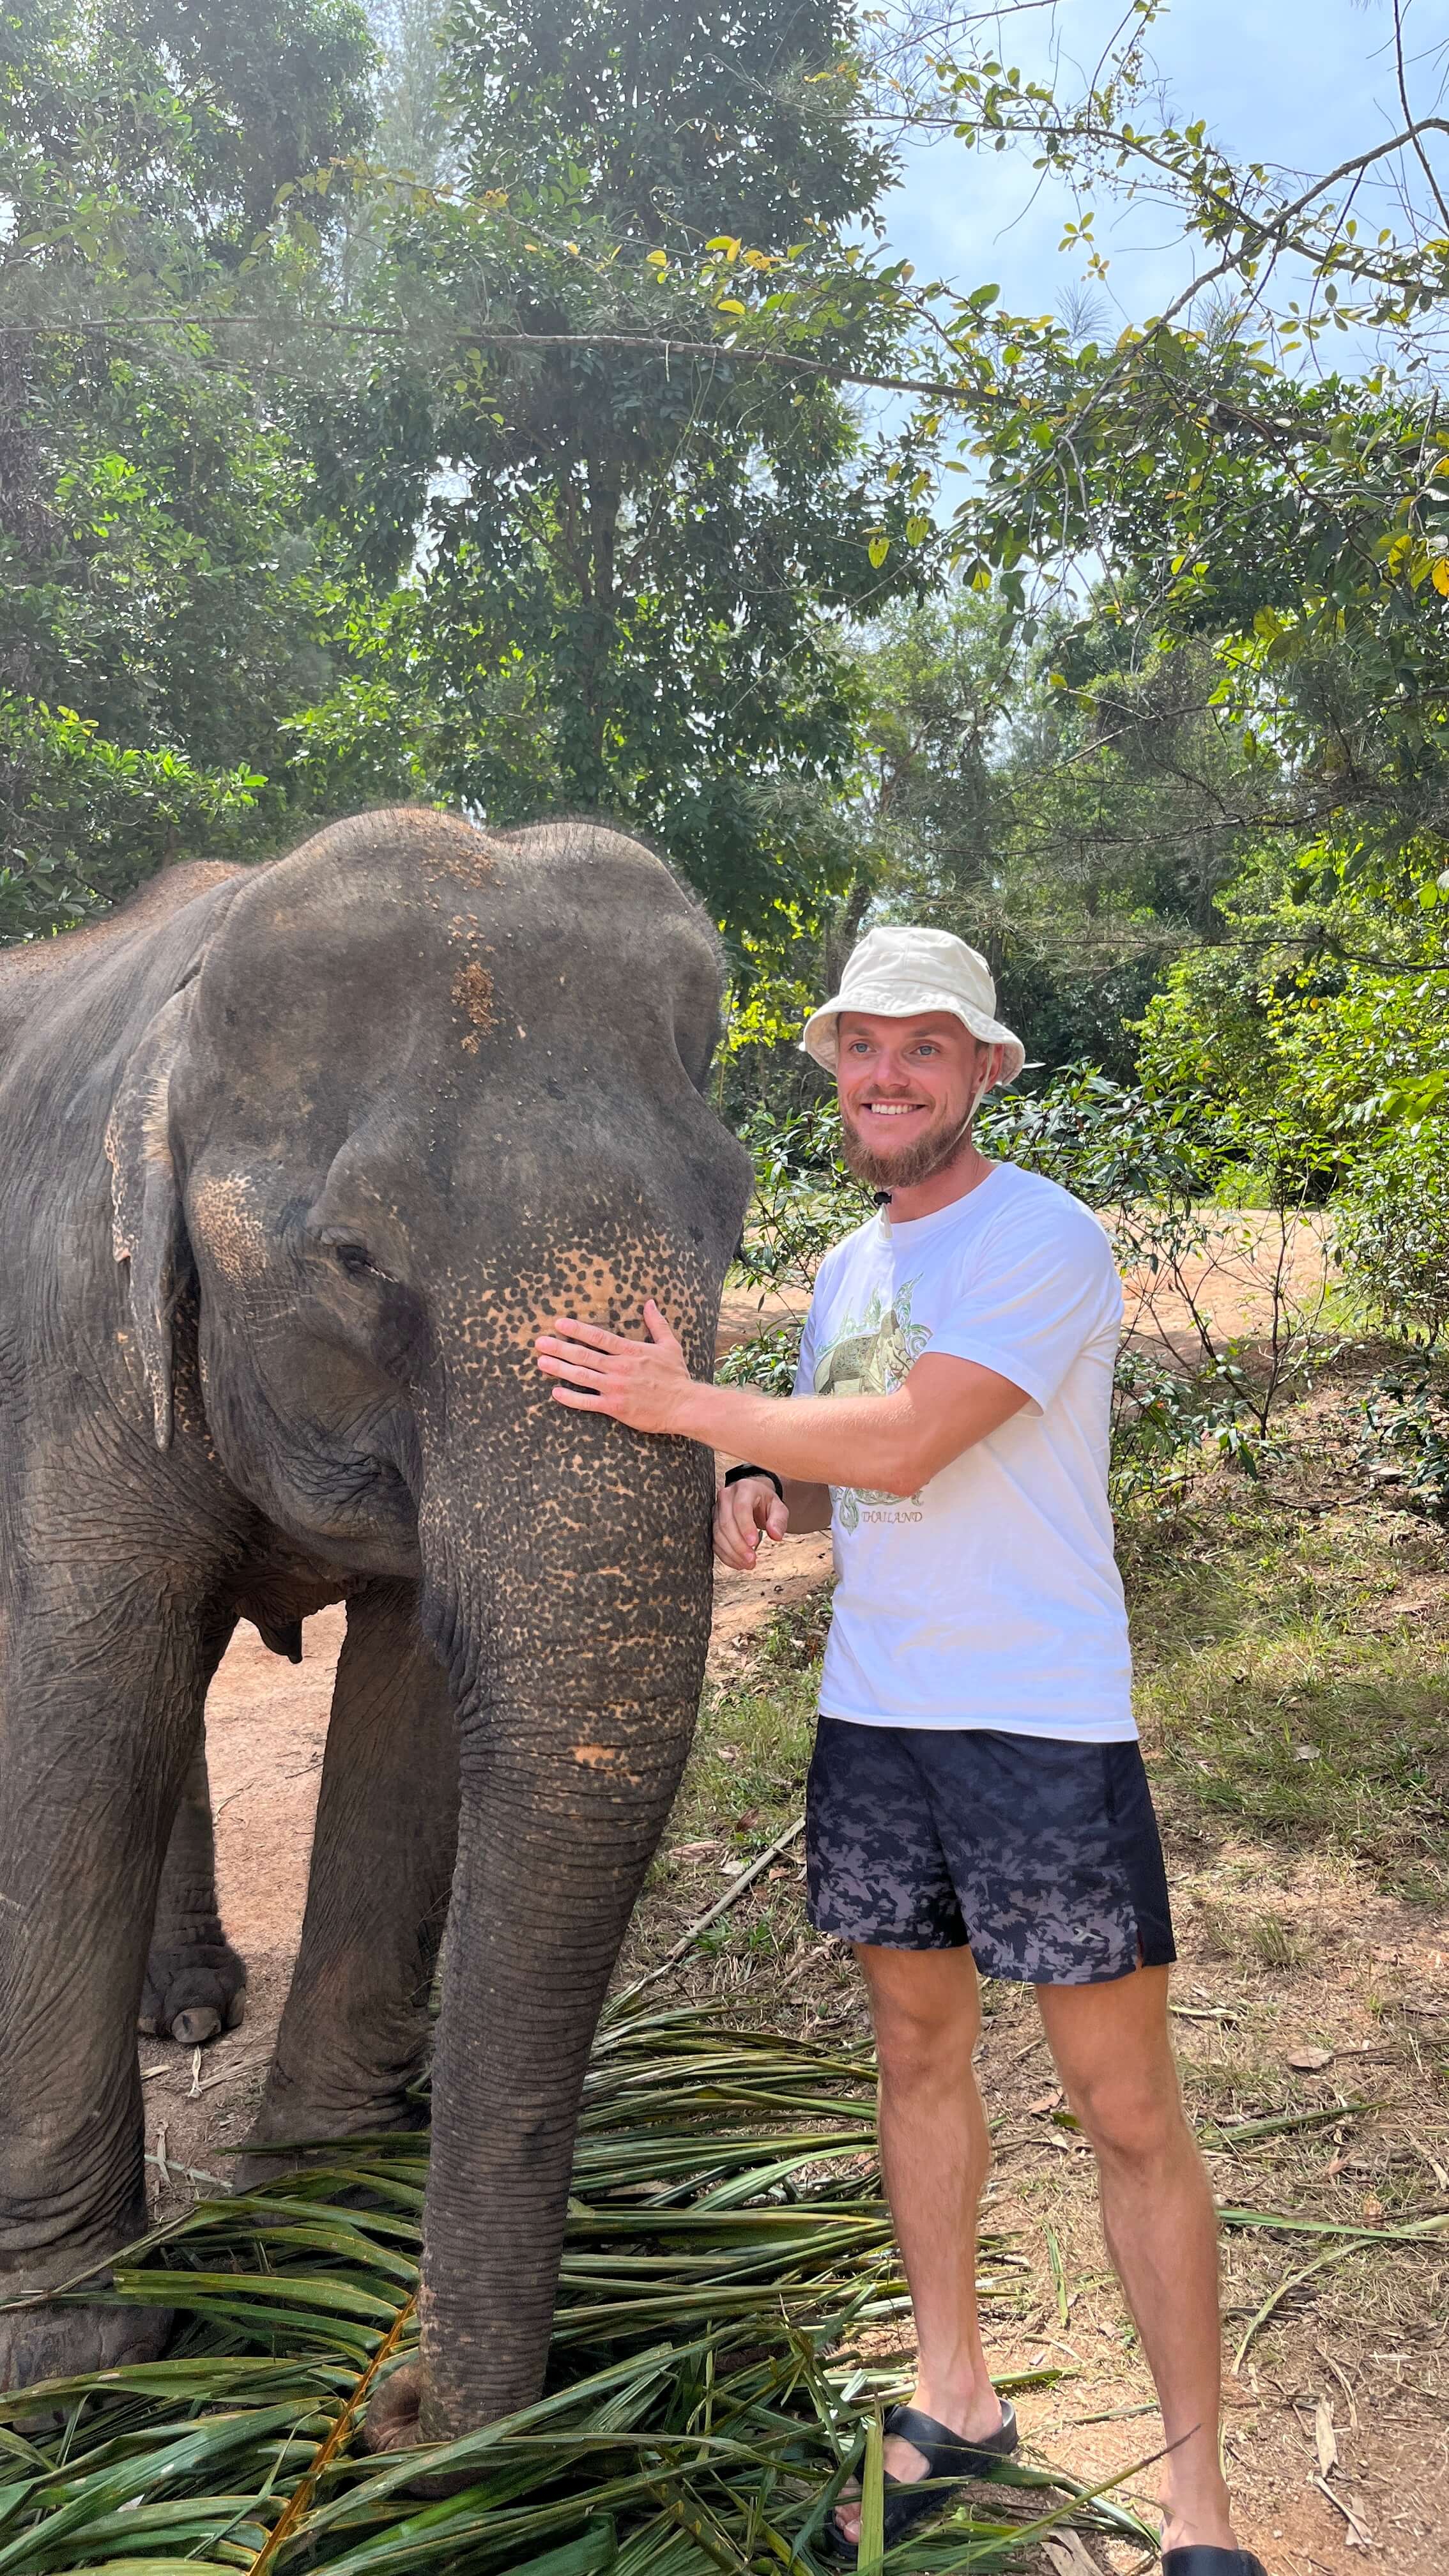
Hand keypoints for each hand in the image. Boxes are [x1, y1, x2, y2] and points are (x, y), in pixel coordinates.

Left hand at [534, 1299, 695, 1432]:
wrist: (684, 1405)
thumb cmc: (676, 1376)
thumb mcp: (669, 1345)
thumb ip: (657, 1323)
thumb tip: (650, 1302)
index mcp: (630, 1351)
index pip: (598, 1337)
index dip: (577, 1329)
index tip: (559, 1323)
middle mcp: (619, 1367)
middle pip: (584, 1355)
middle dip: (559, 1347)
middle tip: (539, 1342)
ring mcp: (615, 1388)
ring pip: (582, 1376)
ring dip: (559, 1368)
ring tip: (541, 1362)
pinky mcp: (615, 1407)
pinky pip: (588, 1402)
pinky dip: (571, 1398)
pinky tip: (556, 1393)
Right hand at [714, 1475, 788, 1571]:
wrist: (753, 1498)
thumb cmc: (765, 1502)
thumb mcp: (778, 1507)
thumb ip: (779, 1520)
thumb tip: (776, 1535)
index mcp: (744, 1488)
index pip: (741, 1508)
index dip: (745, 1527)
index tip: (754, 1543)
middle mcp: (726, 1497)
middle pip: (726, 1523)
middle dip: (738, 1545)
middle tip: (751, 1560)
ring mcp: (716, 1509)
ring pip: (718, 1534)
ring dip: (732, 1553)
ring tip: (747, 1564)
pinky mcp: (712, 1523)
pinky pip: (715, 1542)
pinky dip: (726, 1555)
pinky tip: (738, 1563)